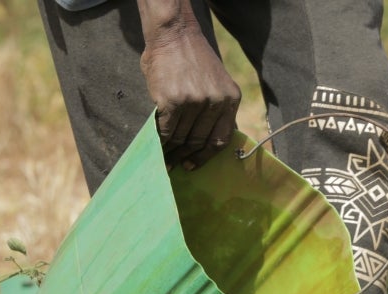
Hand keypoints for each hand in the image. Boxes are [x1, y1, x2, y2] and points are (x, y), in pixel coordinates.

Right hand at [139, 24, 240, 169]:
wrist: (174, 33)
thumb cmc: (191, 59)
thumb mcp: (216, 81)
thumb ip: (216, 108)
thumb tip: (207, 140)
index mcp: (230, 98)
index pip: (221, 139)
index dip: (206, 156)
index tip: (193, 165)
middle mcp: (215, 101)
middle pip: (199, 141)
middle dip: (185, 156)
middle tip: (175, 165)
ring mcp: (194, 102)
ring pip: (182, 137)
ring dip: (171, 152)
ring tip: (164, 160)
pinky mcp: (173, 101)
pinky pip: (166, 129)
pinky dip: (160, 142)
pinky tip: (156, 147)